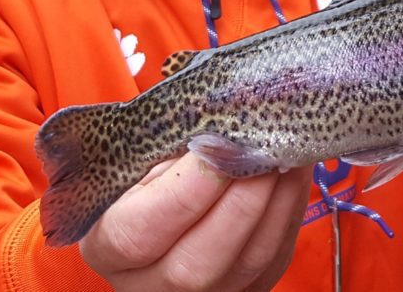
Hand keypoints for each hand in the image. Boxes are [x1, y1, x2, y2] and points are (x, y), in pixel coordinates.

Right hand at [79, 153, 310, 291]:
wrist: (166, 199)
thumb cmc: (147, 170)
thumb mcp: (140, 155)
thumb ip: (169, 147)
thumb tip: (221, 127)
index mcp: (109, 247)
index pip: (141, 233)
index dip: (186, 190)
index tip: (216, 143)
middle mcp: (148, 284)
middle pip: (198, 264)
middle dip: (242, 197)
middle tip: (265, 144)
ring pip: (248, 263)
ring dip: (277, 200)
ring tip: (288, 150)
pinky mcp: (243, 289)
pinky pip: (274, 258)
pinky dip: (289, 211)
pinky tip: (293, 173)